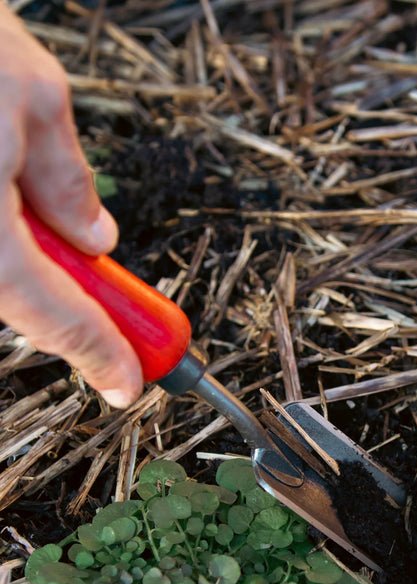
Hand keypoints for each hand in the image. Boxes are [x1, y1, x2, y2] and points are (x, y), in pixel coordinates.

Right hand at [0, 5, 140, 406]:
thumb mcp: (31, 94)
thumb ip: (68, 182)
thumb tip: (93, 239)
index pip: (53, 317)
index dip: (100, 353)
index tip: (130, 382)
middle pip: (15, 302)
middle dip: (72, 311)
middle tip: (118, 323)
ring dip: (30, 269)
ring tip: (61, 236)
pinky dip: (3, 241)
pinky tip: (7, 193)